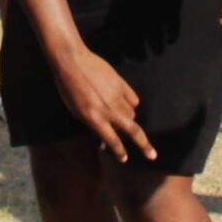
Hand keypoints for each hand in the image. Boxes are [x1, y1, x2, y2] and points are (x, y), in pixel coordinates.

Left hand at [48, 47, 156, 163]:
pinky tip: (124, 102)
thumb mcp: (76, 111)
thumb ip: (92, 123)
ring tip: (118, 115)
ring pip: (132, 114)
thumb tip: (103, 135)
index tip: (124, 159)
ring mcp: (117, 96)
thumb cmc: (69, 89)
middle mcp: (108, 110)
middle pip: (133, 131)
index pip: (112, 141)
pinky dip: (130, 103)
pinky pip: (133, 99)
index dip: (119, 152)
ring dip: (128, 119)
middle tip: (153, 156)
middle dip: (144, 146)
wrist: (72, 62)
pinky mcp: (121, 84)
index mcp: (94, 118)